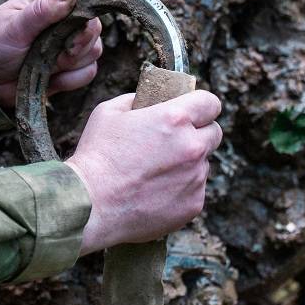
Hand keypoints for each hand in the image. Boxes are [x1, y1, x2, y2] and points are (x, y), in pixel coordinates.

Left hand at [0, 0, 102, 108]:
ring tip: (44, 65)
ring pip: (93, 54)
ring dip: (70, 65)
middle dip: (74, 49)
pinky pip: (86, 73)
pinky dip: (69, 80)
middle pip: (94, 32)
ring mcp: (68, 43)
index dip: (84, 24)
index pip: (87, 4)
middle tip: (50, 55)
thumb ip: (42, 11)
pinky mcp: (68, 67)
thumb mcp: (14, 26)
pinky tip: (49, 78)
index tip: (68, 41)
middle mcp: (65, 19)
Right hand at [64, 90, 222, 253]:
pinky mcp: (193, 204)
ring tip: (156, 171)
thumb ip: (137, 100)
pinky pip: (196, 189)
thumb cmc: (97, 156)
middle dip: (198, 133)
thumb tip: (149, 100)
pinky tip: (155, 191)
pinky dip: (182, 188)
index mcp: (175, 118)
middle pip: (214, 133)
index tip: (193, 110)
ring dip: (188, 163)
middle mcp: (191, 146)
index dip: (201, 105)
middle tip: (174, 141)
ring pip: (203, 163)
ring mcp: (195, 178)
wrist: (90, 204)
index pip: (211, 102)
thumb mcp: (109, 111)